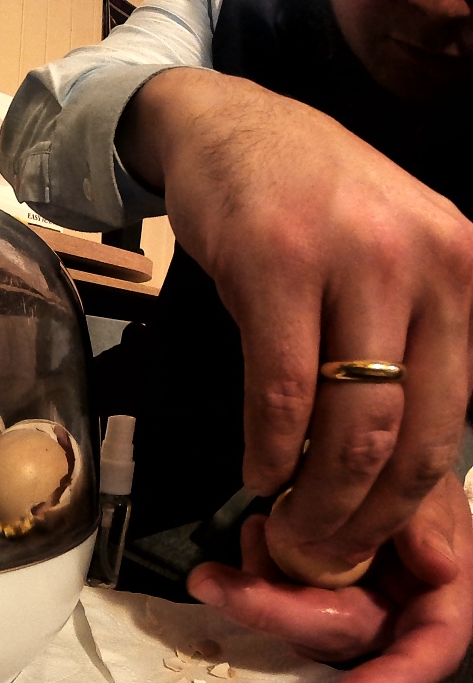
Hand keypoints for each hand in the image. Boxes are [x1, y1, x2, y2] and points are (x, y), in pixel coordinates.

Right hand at [118, 67, 472, 563]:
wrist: (233, 127)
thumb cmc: (309, 206)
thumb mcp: (382, 266)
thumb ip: (403, 357)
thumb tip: (400, 478)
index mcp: (465, 273)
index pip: (456, 423)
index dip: (409, 507)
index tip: (365, 547)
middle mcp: (428, 264)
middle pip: (411, 435)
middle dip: (362, 519)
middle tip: (318, 555)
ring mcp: (352, 260)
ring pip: (351, 422)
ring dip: (315, 498)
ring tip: (284, 530)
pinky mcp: (275, 263)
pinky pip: (281, 387)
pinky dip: (267, 448)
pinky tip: (254, 472)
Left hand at [186, 473, 472, 682]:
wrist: (376, 458)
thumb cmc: (413, 477)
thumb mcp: (424, 489)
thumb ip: (428, 523)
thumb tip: (441, 567)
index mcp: (436, 600)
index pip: (426, 652)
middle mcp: (389, 616)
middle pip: (334, 633)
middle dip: (270, 611)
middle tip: (209, 581)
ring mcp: (342, 607)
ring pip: (295, 617)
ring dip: (259, 583)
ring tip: (256, 527)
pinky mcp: (305, 591)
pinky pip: (275, 592)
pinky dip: (258, 564)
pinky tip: (256, 529)